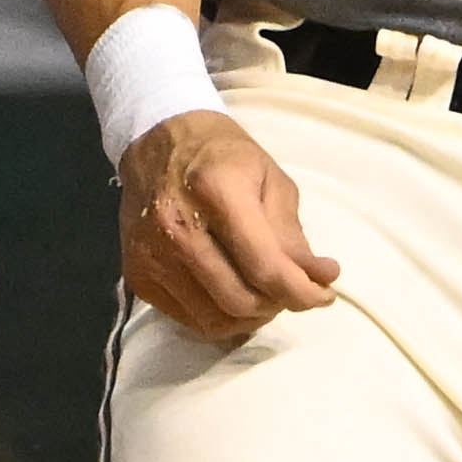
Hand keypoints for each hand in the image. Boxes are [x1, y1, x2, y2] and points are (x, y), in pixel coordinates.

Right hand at [117, 106, 337, 340]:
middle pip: (240, 300)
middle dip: (278, 304)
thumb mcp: (270, 180)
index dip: (301, 291)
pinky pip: (189, 319)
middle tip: (291, 291)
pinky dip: (221, 317)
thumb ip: (293, 235)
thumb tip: (322, 279)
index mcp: (217, 192)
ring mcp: (152, 255)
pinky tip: (233, 295)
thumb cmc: (223, 157)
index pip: (265, 266)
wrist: (158, 142)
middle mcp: (178, 228)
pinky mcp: (137, 274)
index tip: (324, 296)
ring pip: (215, 319)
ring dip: (251, 317)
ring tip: (264, 295)